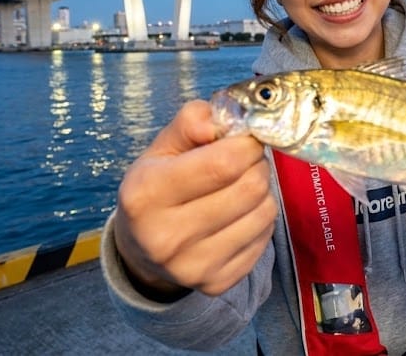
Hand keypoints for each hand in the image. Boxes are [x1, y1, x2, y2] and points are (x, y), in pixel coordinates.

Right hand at [113, 100, 276, 297]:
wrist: (142, 249)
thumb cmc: (158, 185)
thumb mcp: (163, 147)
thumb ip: (192, 122)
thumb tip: (217, 123)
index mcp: (146, 193)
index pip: (223, 163)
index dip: (247, 145)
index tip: (246, 140)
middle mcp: (165, 236)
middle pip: (250, 188)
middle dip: (256, 166)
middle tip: (246, 162)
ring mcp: (191, 266)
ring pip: (264, 213)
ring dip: (262, 193)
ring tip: (242, 188)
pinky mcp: (215, 284)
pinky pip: (264, 240)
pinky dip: (259, 221)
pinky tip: (239, 215)